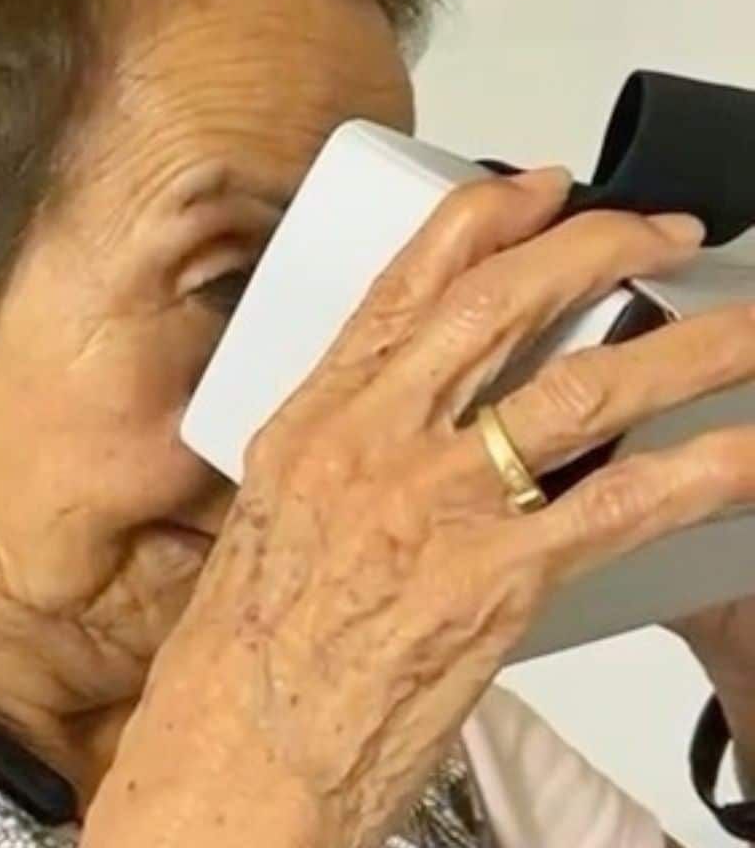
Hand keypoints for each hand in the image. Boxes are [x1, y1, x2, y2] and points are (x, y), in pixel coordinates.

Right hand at [88, 170, 754, 847]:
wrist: (236, 751)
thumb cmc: (249, 647)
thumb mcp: (280, 515)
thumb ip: (351, 452)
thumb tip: (430, 417)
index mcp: (315, 419)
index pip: (406, 282)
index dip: (488, 218)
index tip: (545, 190)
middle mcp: (372, 442)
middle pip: (503, 307)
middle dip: (602, 250)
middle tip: (664, 237)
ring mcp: (434, 503)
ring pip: (581, 390)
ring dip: (684, 350)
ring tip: (745, 330)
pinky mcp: (491, 580)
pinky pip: (618, 506)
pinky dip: (697, 473)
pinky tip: (741, 452)